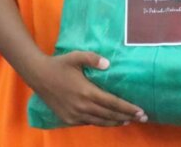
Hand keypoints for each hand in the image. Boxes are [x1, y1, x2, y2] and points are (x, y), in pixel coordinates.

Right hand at [29, 51, 145, 126]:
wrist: (38, 76)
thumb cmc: (59, 65)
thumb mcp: (76, 56)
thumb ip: (93, 59)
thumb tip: (108, 64)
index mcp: (87, 92)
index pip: (113, 103)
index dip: (128, 108)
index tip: (141, 111)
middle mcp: (82, 106)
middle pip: (109, 115)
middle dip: (127, 116)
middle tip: (142, 118)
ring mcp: (74, 115)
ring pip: (100, 122)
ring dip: (115, 122)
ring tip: (128, 120)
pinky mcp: (68, 118)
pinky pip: (88, 123)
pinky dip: (100, 123)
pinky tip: (108, 120)